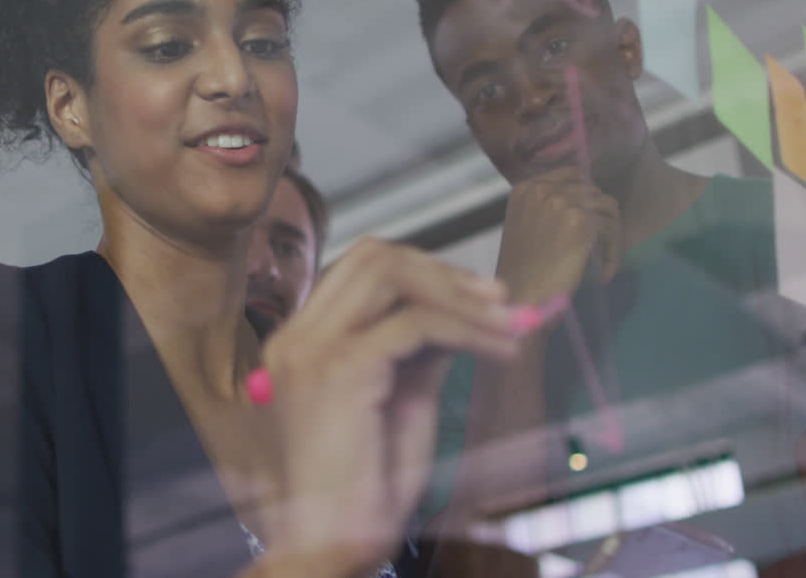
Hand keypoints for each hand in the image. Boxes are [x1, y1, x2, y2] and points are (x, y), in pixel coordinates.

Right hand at [250, 238, 521, 577]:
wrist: (328, 548)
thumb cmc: (359, 493)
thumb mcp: (399, 405)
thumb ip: (419, 355)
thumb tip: (462, 315)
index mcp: (301, 343)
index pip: (361, 271)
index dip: (426, 270)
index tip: (480, 294)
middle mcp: (297, 338)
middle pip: (373, 257)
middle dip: (444, 271)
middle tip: (499, 300)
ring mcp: (313, 350)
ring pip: (391, 276)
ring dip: (459, 295)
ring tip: (508, 324)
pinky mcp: (341, 370)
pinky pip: (417, 324)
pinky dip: (468, 330)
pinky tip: (500, 351)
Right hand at [496, 166, 621, 304]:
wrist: (522, 296)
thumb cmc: (521, 271)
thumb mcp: (524, 227)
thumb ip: (547, 208)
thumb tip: (586, 201)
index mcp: (525, 190)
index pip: (572, 174)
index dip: (588, 195)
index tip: (593, 218)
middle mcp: (542, 190)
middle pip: (593, 191)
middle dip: (601, 218)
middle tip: (600, 247)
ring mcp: (561, 203)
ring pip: (607, 208)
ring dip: (611, 234)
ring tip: (604, 259)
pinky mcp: (581, 221)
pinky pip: (612, 229)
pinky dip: (614, 252)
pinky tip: (605, 271)